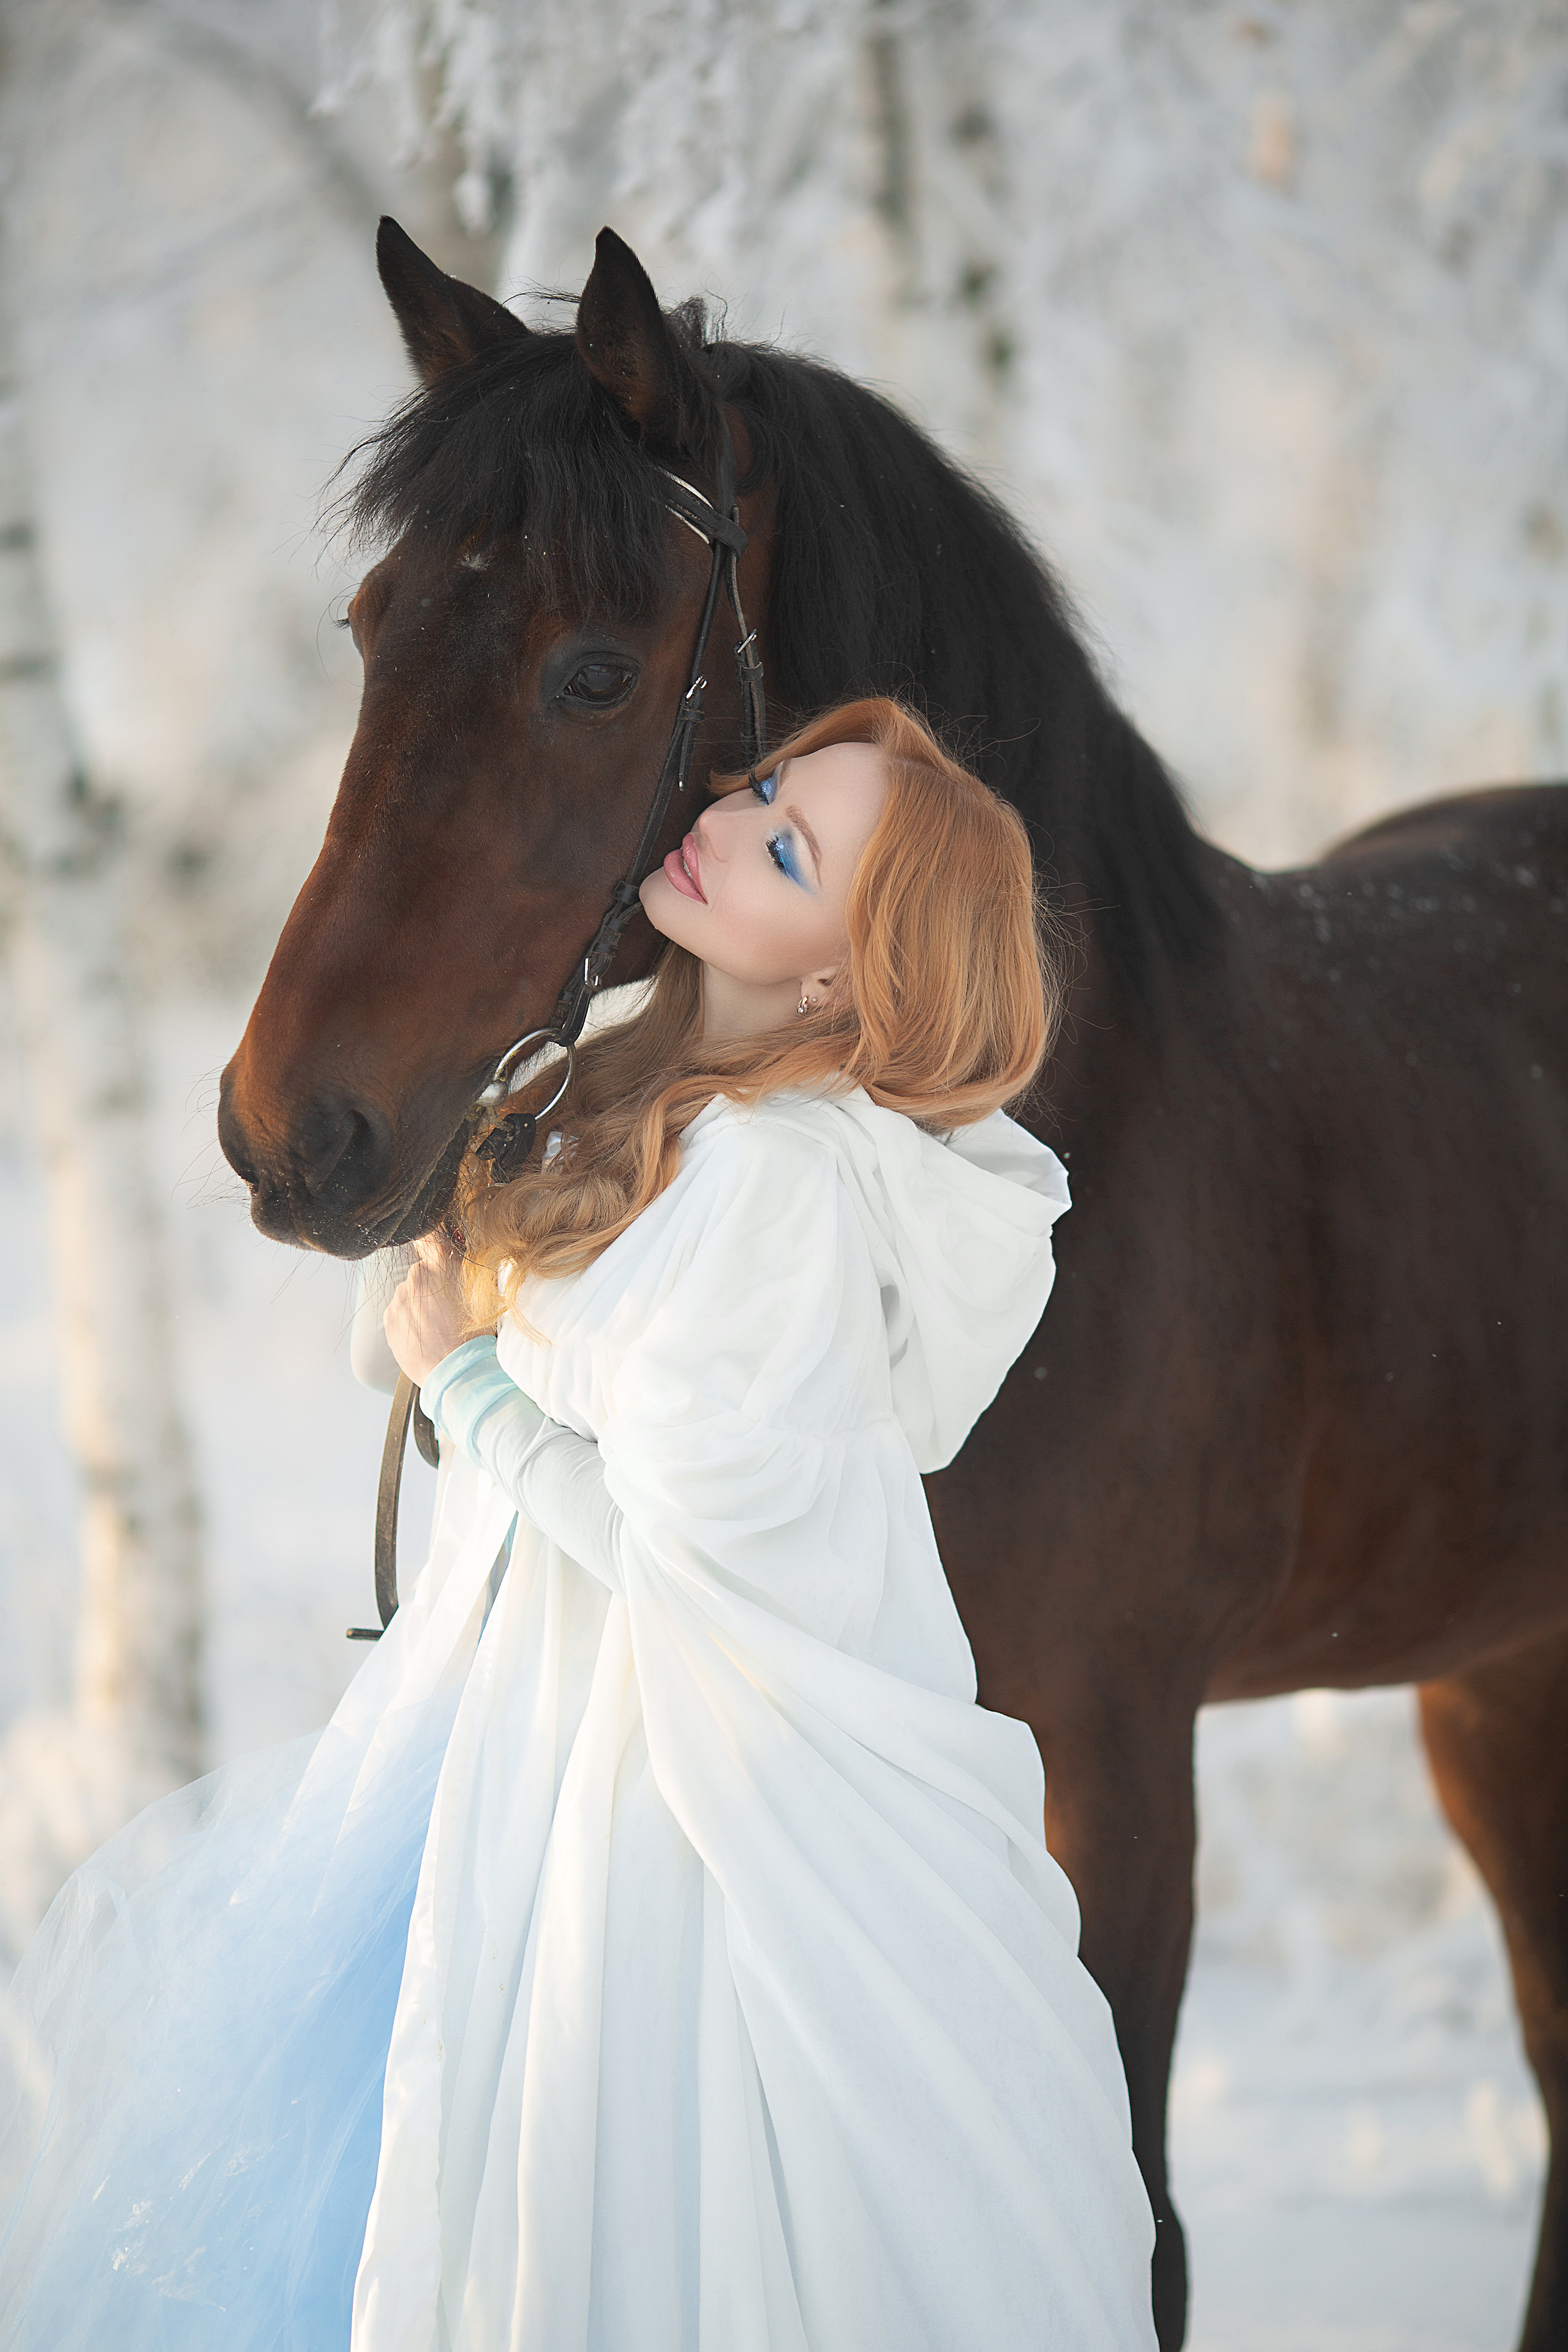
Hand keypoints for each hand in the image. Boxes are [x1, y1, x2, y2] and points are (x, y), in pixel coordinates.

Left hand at [384, 1233, 476, 1385]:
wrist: (457, 1370)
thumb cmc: (475, 1333)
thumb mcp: (483, 1292)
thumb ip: (467, 1269)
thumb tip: (460, 1256)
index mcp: (441, 1265)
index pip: (430, 1236)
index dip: (431, 1239)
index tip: (431, 1243)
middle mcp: (416, 1276)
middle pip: (421, 1272)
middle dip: (431, 1284)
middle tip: (447, 1306)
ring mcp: (399, 1299)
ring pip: (409, 1294)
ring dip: (420, 1304)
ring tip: (437, 1326)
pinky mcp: (389, 1319)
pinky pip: (399, 1312)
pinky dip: (409, 1320)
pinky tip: (425, 1334)